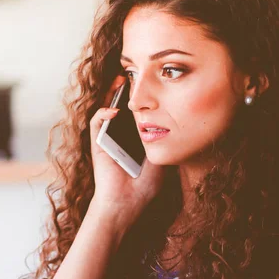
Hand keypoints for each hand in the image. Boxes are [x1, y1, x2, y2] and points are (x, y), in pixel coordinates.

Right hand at [89, 74, 165, 223]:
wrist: (126, 203)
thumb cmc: (144, 187)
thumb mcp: (162, 161)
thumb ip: (166, 144)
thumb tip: (181, 130)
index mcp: (133, 140)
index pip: (136, 114)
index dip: (141, 100)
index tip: (152, 86)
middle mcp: (119, 137)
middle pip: (120, 107)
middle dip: (126, 90)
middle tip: (134, 75)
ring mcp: (106, 139)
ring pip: (106, 109)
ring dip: (112, 94)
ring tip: (121, 80)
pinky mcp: (96, 144)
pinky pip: (96, 122)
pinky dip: (104, 113)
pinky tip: (115, 110)